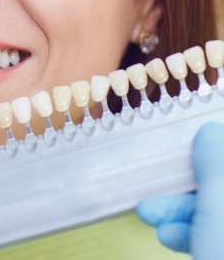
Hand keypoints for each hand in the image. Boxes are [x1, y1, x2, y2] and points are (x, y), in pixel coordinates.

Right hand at [136, 122, 223, 257]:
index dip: (213, 149)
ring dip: (184, 212)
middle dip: (191, 186)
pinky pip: (218, 237)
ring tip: (151, 216)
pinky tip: (167, 236)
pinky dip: (193, 233)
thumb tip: (211, 131)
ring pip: (221, 215)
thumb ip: (217, 161)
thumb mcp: (222, 202)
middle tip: (159, 186)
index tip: (189, 143)